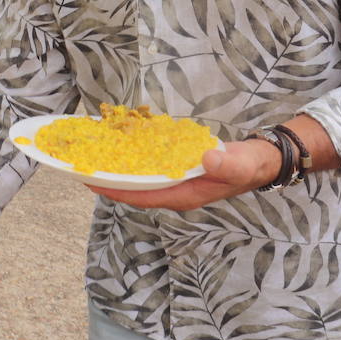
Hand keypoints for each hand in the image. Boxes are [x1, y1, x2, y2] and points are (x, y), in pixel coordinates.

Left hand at [87, 140, 279, 211]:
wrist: (260, 160)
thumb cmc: (250, 165)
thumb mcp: (242, 164)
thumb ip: (227, 164)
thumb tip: (208, 159)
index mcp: (184, 195)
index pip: (143, 196)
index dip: (116, 191)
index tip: (91, 183)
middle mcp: (174, 191)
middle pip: (134, 189)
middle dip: (108, 180)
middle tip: (80, 166)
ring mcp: (174, 181)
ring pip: (138, 177)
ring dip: (116, 168)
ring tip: (90, 155)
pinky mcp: (175, 168)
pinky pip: (147, 166)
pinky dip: (131, 157)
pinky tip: (116, 143)